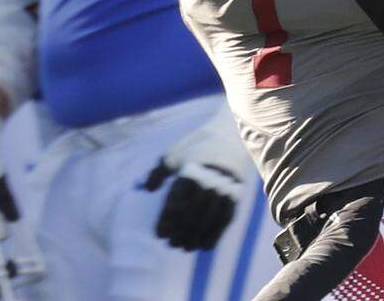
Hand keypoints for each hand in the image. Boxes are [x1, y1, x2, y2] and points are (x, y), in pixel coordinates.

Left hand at [142, 118, 245, 251]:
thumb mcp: (174, 154)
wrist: (230, 136)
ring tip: (185, 247)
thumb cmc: (197, 145)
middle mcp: (208, 182)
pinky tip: (204, 246)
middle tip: (171, 243)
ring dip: (195, 237)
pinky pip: (224, 220)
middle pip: (191, 215)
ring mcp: (224, 189)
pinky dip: (215, 236)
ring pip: (208, 221)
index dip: (167, 222)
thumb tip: (147, 189)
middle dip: (180, 233)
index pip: (176, 203)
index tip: (160, 234)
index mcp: (190, 172)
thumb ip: (159, 172)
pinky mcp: (236, 195)